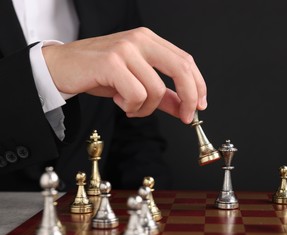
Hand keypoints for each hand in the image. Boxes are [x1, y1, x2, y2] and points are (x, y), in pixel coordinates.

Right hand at [42, 27, 206, 123]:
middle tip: (186, 117)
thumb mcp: (135, 82)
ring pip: (156, 89)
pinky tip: (118, 101)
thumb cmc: (98, 73)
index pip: (185, 61)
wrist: (60, 68)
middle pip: (181, 68)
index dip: (198, 85)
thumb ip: (162, 94)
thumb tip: (184, 107)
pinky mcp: (111, 62)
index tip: (200, 105)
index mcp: (149, 41)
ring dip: (146, 108)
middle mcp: (140, 40)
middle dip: (189, 98)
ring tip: (129, 106)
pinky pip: (136, 94)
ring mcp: (125, 49)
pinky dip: (131, 106)